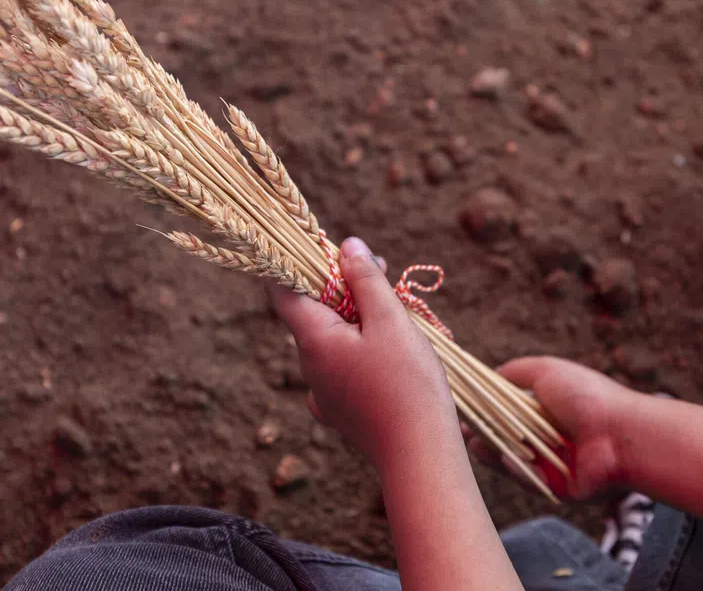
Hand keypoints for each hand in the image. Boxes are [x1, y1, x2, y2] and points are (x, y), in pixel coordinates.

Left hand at [267, 237, 459, 472]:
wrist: (420, 456)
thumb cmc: (407, 384)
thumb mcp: (390, 321)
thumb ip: (366, 280)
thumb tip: (347, 246)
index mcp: (313, 341)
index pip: (282, 293)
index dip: (296, 264)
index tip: (321, 248)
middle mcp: (310, 368)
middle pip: (313, 313)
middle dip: (343, 287)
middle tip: (382, 272)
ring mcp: (325, 394)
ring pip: (332, 340)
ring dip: (357, 318)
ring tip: (397, 311)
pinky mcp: (343, 412)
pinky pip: (344, 368)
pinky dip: (362, 349)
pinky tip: (393, 352)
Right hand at [468, 356, 641, 500]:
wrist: (623, 434)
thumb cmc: (587, 396)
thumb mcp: (546, 371)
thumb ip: (516, 372)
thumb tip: (489, 376)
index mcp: (550, 411)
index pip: (509, 413)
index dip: (486, 411)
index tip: (462, 408)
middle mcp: (551, 437)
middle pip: (508, 438)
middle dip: (483, 434)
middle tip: (460, 431)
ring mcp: (555, 465)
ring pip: (515, 462)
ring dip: (492, 453)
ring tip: (472, 444)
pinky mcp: (560, 489)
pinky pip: (531, 481)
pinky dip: (517, 470)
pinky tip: (506, 459)